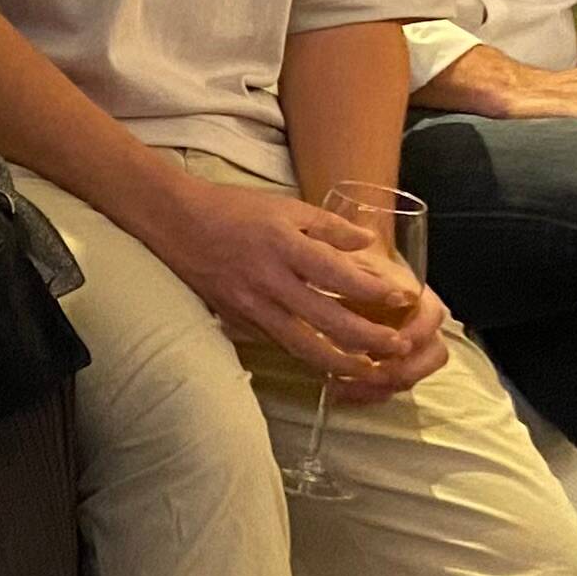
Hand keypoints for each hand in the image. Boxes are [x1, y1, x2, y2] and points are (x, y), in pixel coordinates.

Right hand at [154, 179, 450, 392]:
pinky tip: (326, 362)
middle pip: (327, 320)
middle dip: (367, 338)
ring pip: (301, 344)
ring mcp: (251, 305)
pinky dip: (305, 356)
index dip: (373, 290)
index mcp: (284, 247)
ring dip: (339, 361)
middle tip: (397, 346)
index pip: (338, 276)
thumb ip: (329, 226)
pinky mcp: (236, 319)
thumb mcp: (285, 206)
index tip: (401, 298)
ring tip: (368, 369)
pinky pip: (277, 343)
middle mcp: (269, 281)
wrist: (174, 221)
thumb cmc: (231, 208)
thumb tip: (368, 243)